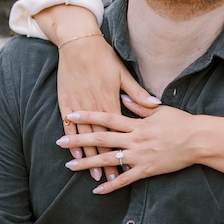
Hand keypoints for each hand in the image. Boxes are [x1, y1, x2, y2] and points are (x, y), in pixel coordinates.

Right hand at [56, 33, 157, 181]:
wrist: (79, 45)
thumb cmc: (103, 58)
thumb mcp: (123, 74)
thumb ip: (138, 93)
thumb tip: (155, 103)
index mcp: (112, 102)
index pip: (121, 133)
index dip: (124, 150)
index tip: (130, 166)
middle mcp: (96, 108)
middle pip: (103, 141)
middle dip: (107, 161)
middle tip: (111, 179)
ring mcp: (80, 107)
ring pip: (86, 138)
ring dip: (90, 158)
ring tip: (94, 175)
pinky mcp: (67, 103)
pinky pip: (69, 127)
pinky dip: (73, 142)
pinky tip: (75, 156)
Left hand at [57, 101, 201, 194]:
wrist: (198, 140)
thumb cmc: (180, 122)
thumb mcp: (158, 110)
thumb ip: (137, 106)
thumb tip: (121, 97)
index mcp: (136, 123)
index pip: (106, 117)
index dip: (87, 116)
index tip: (70, 115)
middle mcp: (134, 139)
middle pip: (101, 138)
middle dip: (79, 140)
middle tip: (59, 141)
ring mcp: (139, 155)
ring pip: (109, 160)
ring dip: (88, 163)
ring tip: (70, 165)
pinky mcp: (146, 170)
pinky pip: (125, 179)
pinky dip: (111, 185)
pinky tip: (97, 189)